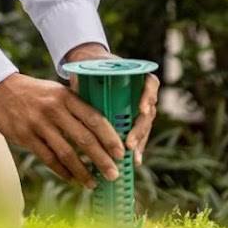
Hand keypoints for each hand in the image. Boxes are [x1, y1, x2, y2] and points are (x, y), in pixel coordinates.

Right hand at [0, 71, 126, 187]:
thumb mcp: (57, 91)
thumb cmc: (36, 92)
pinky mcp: (25, 137)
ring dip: (83, 171)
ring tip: (94, 183)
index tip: (121, 153)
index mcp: (65, 96)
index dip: (109, 137)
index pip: (94, 118)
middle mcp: (53, 109)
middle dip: (101, 160)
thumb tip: (103, 129)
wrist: (1, 89)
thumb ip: (76, 106)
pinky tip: (72, 179)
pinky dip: (62, 171)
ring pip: (66, 153)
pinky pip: (48, 159)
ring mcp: (38, 124)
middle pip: (84, 139)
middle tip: (114, 175)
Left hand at [63, 42, 160, 166]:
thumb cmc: (91, 66)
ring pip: (145, 125)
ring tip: (132, 157)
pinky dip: (137, 148)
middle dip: (140, 130)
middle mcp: (141, 91)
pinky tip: (134, 162)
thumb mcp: (91, 66)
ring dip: (140, 142)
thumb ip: (89, 72)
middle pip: (148, 111)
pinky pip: (139, 134)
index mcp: (135, 75)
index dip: (148, 96)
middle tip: (129, 144)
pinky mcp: (133, 119)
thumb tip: (77, 78)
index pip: (150, 84)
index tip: (141, 109)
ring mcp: (139, 106)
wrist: (91, 66)